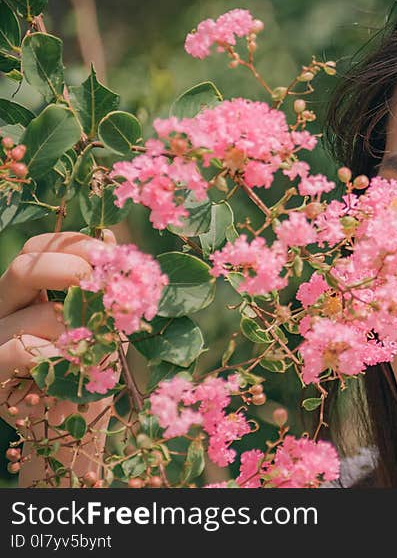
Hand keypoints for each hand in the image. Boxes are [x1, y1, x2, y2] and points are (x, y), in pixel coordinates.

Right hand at [0, 230, 116, 485]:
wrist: (74, 429)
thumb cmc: (91, 369)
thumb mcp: (105, 323)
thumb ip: (104, 287)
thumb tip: (111, 240)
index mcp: (29, 289)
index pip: (40, 247)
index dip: (74, 244)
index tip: (112, 256)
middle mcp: (5, 308)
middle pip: (24, 266)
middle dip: (71, 268)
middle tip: (103, 287)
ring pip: (35, 314)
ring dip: (78, 329)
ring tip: (95, 348)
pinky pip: (22, 351)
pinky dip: (58, 356)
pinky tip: (75, 365)